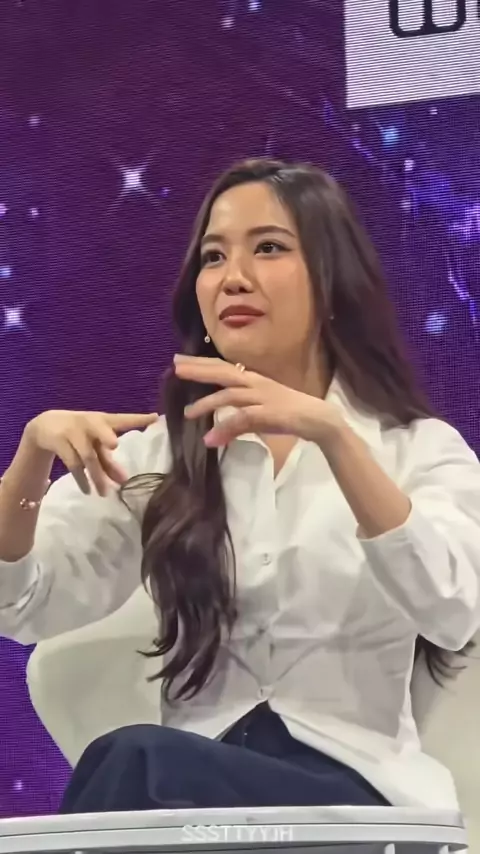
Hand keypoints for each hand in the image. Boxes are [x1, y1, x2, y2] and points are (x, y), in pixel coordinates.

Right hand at [25, 410, 157, 495]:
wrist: (47, 425)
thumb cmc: (81, 434)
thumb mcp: (95, 444)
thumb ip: (109, 462)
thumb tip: (124, 482)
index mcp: (103, 420)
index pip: (123, 420)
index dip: (138, 419)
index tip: (155, 418)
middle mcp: (90, 423)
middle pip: (99, 429)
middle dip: (105, 435)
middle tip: (114, 445)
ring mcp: (73, 432)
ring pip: (88, 456)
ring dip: (96, 475)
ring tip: (105, 493)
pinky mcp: (59, 442)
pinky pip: (73, 464)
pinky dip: (81, 479)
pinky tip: (87, 490)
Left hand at [174, 355, 343, 446]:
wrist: (318, 419)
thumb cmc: (288, 414)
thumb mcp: (257, 416)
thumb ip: (235, 423)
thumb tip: (212, 437)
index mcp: (253, 380)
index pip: (223, 368)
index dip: (201, 363)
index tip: (179, 361)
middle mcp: (255, 384)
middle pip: (223, 372)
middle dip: (199, 370)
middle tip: (176, 367)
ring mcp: (263, 397)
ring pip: (229, 395)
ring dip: (207, 404)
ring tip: (187, 413)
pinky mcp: (269, 413)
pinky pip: (243, 419)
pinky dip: (226, 427)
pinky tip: (211, 438)